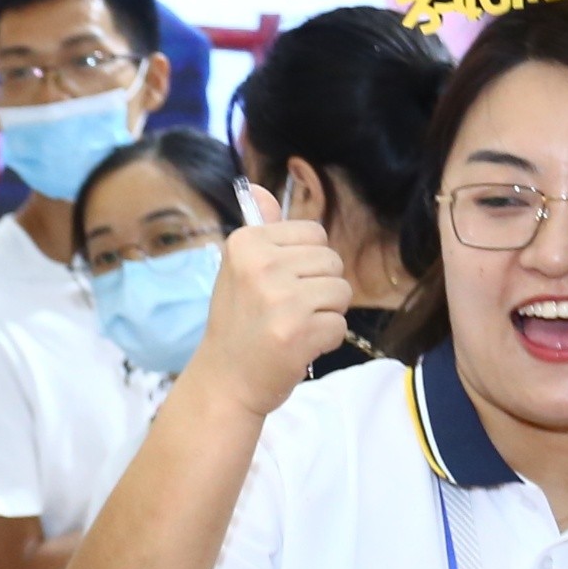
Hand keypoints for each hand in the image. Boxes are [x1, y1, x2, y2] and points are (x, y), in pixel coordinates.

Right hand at [192, 193, 351, 415]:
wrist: (225, 381)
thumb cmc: (237, 324)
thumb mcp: (239, 271)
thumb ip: (260, 230)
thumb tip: (259, 188)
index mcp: (247, 243)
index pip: (314, 233)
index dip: (307, 261)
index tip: (279, 284)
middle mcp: (263, 265)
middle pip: (333, 261)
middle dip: (320, 287)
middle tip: (287, 310)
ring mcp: (281, 299)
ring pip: (342, 292)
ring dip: (326, 314)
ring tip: (294, 327)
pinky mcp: (299, 332)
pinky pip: (340, 325)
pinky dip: (325, 340)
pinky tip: (298, 347)